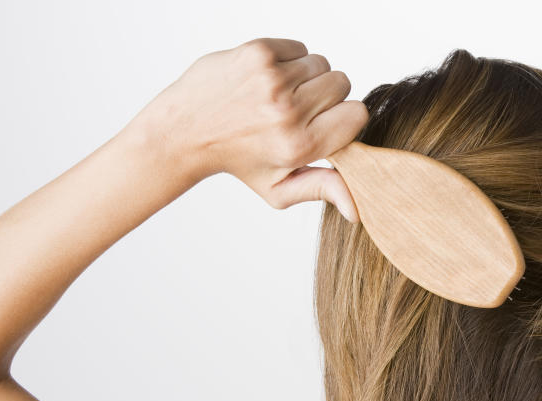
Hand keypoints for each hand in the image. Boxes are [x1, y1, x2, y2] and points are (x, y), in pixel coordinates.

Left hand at [126, 37, 367, 221]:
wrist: (184, 131)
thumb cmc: (237, 161)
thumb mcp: (279, 189)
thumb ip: (323, 191)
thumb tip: (357, 211)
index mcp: (299, 145)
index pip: (357, 114)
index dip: (344, 117)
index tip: (323, 124)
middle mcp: (288, 110)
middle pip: (342, 83)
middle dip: (325, 95)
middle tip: (296, 111)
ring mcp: (272, 78)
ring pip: (320, 63)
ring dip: (306, 77)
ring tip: (278, 96)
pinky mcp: (258, 52)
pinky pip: (298, 47)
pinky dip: (288, 60)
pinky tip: (266, 80)